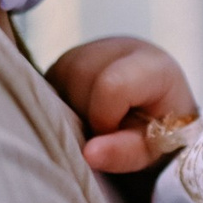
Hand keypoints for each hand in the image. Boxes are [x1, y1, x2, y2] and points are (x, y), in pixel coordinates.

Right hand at [45, 36, 197, 173]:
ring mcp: (85, 52)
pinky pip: (44, 87)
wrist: (154, 114)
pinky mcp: (61, 64)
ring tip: (94, 123)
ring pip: (56, 82)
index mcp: (150, 64)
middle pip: (80, 79)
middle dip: (86, 116)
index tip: (117, 133)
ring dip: (70, 113)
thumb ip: (124, 152)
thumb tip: (87, 154)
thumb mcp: (151, 150)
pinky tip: (79, 115)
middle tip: (106, 131)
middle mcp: (115, 48)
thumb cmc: (158, 133)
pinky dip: (58, 109)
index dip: (106, 119)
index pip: (111, 85)